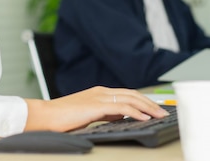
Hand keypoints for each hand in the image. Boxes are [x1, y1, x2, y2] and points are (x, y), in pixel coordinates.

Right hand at [24, 86, 169, 131]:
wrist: (45, 115)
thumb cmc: (62, 117)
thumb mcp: (89, 113)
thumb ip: (105, 111)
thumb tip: (122, 115)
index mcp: (98, 92)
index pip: (127, 94)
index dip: (143, 100)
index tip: (155, 108)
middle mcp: (101, 91)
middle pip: (132, 94)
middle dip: (150, 103)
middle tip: (163, 111)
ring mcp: (98, 97)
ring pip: (130, 99)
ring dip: (148, 107)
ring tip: (159, 115)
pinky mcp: (96, 105)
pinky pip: (122, 108)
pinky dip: (136, 112)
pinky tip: (145, 118)